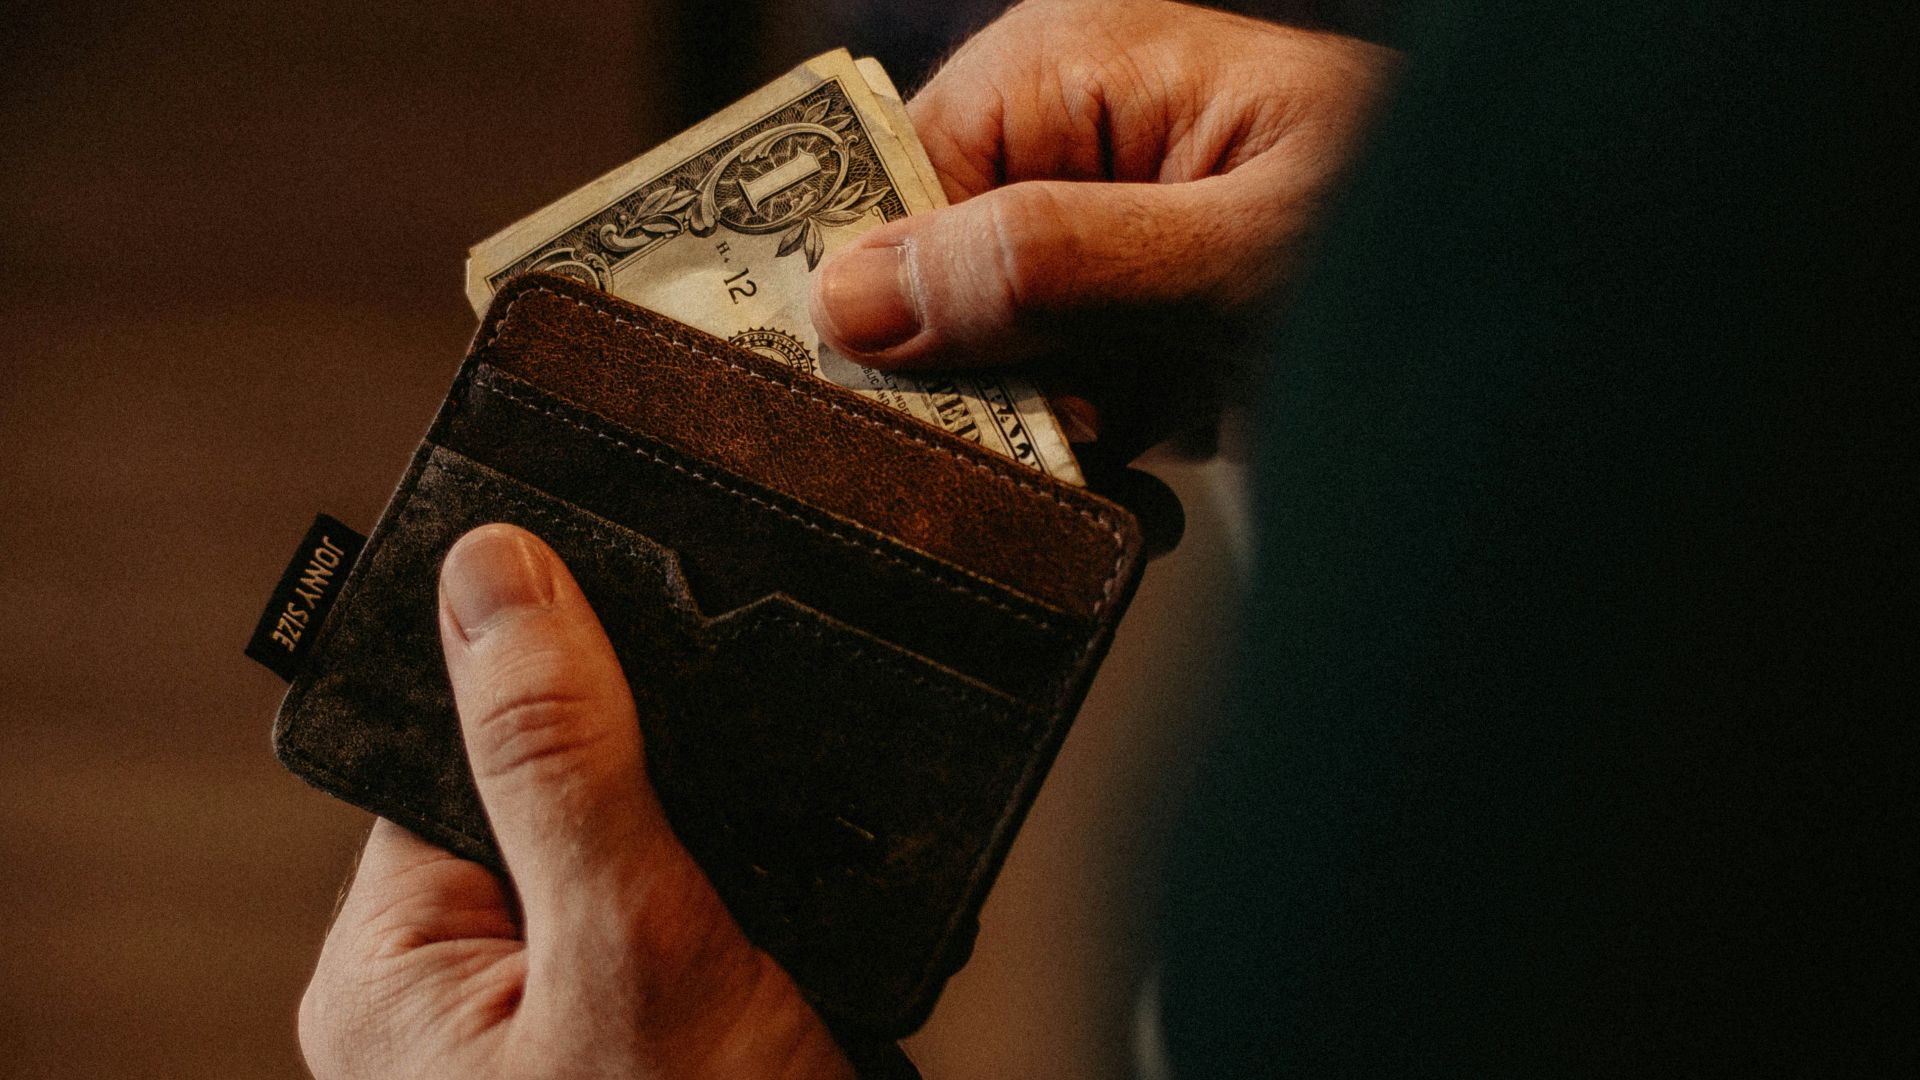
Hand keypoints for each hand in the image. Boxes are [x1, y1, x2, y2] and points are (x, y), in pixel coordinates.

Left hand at [299, 525, 850, 1079]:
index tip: (643, 623)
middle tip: (737, 830)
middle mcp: (471, 993)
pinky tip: (803, 920)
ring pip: (653, 843)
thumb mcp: (632, 948)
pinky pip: (705, 903)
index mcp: (401, 970)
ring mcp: (572, 1016)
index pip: (456, 752)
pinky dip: (766, 892)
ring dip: (733, 843)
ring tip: (776, 906)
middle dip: (671, 784)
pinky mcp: (663, 1026)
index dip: (553, 685)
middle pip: (566, 792)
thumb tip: (495, 576)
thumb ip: (560, 762)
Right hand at [810, 0, 1394, 461]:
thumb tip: (853, 294)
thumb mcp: (1235, 257)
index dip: (887, 296)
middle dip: (983, 381)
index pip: (892, 179)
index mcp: (1073, 68)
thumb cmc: (1433, 240)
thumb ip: (1048, 266)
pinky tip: (1155, 475)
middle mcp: (1071, 142)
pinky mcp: (1135, 320)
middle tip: (1074, 435)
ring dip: (1047, 433)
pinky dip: (1097, 452)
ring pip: (983, 357)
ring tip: (1139, 455)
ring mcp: (1103, 238)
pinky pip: (1053, 394)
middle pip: (928, 276)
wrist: (1568, 319)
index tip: (928, 399)